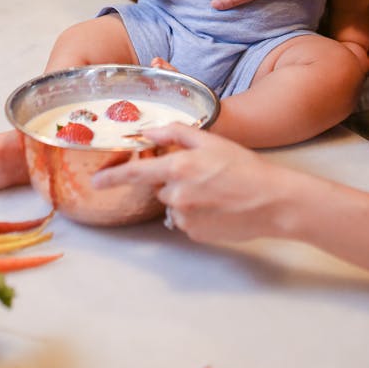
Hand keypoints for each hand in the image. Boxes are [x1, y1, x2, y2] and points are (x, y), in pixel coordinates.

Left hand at [90, 123, 282, 243]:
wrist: (272, 200)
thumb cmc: (244, 166)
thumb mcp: (211, 140)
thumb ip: (176, 133)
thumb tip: (149, 132)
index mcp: (179, 168)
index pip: (136, 173)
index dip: (113, 177)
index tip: (96, 181)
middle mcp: (177, 195)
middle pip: (159, 186)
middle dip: (172, 178)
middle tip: (202, 173)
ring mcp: (185, 218)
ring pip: (172, 204)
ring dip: (184, 196)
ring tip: (214, 189)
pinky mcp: (195, 234)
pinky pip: (184, 220)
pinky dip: (195, 212)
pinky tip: (216, 205)